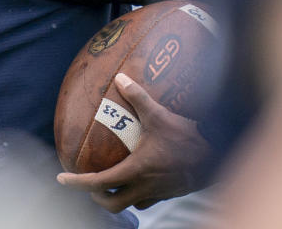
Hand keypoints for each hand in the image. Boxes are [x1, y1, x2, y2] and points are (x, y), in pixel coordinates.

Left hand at [56, 73, 210, 212]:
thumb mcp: (160, 115)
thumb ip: (138, 97)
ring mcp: (159, 193)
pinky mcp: (172, 192)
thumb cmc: (188, 136)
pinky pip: (149, 199)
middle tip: (90, 184)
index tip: (61, 178)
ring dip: (119, 196)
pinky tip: (141, 178)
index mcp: (136, 171)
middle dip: (97, 197)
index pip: (99, 183)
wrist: (220, 152)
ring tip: (113, 182)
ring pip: (132, 204)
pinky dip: (139, 193)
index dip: (77, 183)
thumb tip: (119, 78)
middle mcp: (145, 187)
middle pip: (113, 204)